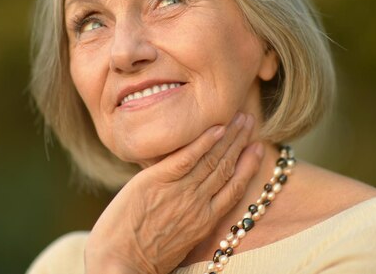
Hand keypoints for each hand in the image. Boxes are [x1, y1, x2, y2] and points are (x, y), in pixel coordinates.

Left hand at [84, 113, 263, 273]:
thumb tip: (192, 201)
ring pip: (212, 159)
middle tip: (250, 120)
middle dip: (240, 141)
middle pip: (226, 167)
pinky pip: (186, 157)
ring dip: (228, 135)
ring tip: (239, 117)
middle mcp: (198, 205)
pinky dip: (203, 142)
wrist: (118, 265)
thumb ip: (190, 219)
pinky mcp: (157, 181)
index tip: (257, 147)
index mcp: (205, 221)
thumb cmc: (142, 259)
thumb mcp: (178, 242)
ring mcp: (179, 192)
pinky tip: (216, 128)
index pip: (235, 187)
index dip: (248, 165)